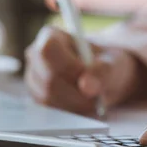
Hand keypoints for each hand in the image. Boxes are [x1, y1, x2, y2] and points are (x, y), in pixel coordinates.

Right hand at [25, 26, 145, 114]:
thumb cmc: (107, 63)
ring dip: (75, 103)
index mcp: (50, 36)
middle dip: (75, 92)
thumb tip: (87, 87)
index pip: (48, 50)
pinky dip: (71, 110)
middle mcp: (35, 55)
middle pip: (48, 78)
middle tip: (97, 97)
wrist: (105, 77)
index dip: (69, 67)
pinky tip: (84, 103)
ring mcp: (34, 77)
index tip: (90, 78)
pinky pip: (49, 108)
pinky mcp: (37, 96)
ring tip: (94, 100)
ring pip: (48, 96)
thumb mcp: (112, 63)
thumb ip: (102, 72)